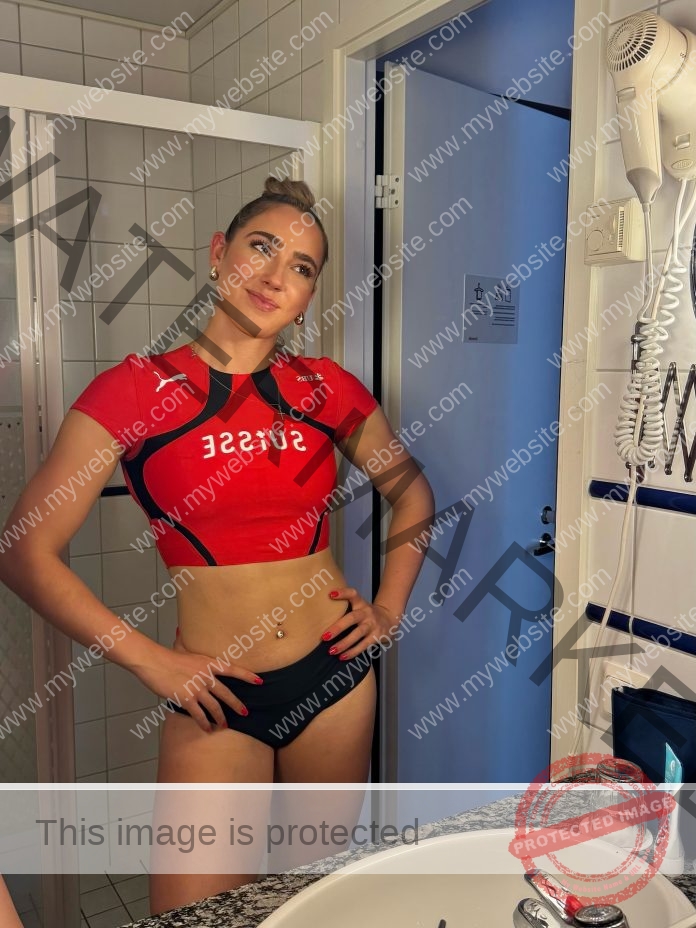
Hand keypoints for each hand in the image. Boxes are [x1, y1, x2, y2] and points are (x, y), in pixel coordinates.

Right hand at [133, 640, 262, 732]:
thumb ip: (184, 641)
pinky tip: (207, 728)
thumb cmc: (166, 655)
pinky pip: (199, 715)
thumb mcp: (180, 647)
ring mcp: (197, 689)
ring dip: (220, 718)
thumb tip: (180, 630)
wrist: (154, 662)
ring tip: (224, 725)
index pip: (233, 670)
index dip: (247, 676)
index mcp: (208, 663)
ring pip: (214, 707)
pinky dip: (204, 723)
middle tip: (245, 713)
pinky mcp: (187, 699)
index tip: (259, 681)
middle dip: (237, 705)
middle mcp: (206, 676)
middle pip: (226, 693)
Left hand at [320, 587, 396, 659]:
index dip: (343, 593)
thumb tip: (319, 614)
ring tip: (331, 651)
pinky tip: (342, 657)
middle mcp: (366, 612)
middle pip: (352, 618)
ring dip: (344, 643)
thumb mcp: (359, 606)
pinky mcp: (376, 636)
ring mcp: (372, 625)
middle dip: (338, 628)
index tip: (331, 594)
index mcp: (360, 603)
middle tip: (324, 636)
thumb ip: (345, 607)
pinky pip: (363, 645)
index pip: (353, 594)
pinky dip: (352, 652)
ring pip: (358, 634)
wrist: (389, 619)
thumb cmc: (366, 614)